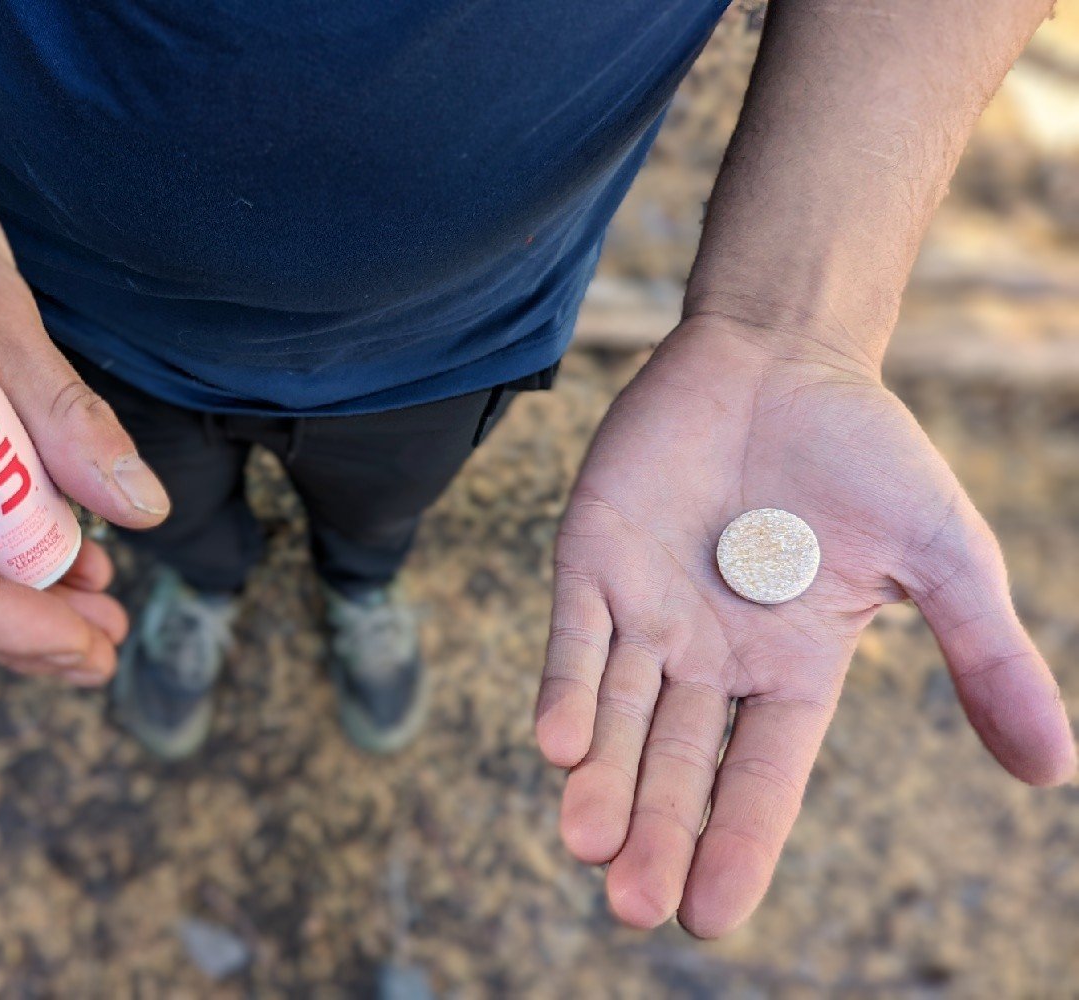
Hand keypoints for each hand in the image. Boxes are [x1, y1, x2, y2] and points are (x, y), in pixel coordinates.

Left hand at [536, 317, 1074, 935]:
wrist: (783, 359)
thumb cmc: (865, 457)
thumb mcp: (943, 558)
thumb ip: (985, 658)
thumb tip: (1055, 773)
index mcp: (787, 671)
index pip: (757, 776)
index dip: (736, 842)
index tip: (708, 915)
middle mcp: (708, 657)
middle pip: (674, 763)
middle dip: (653, 831)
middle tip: (629, 905)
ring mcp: (646, 610)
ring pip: (614, 712)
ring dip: (598, 776)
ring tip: (585, 843)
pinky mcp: (594, 558)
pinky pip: (576, 633)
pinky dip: (566, 684)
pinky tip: (557, 744)